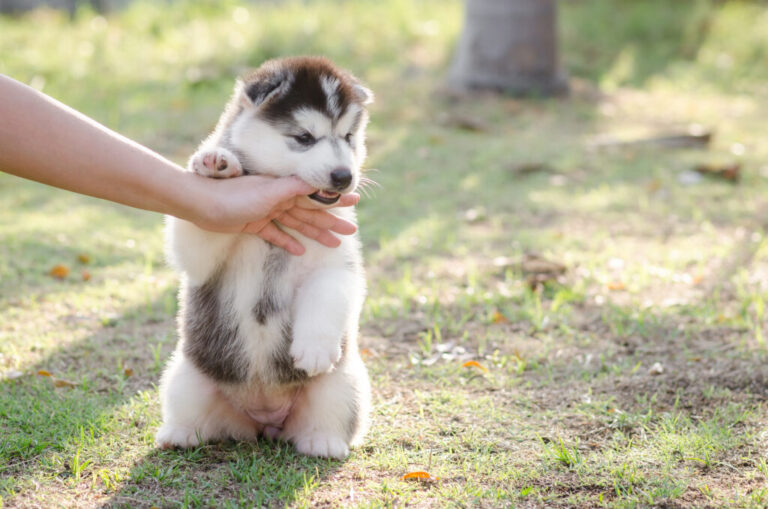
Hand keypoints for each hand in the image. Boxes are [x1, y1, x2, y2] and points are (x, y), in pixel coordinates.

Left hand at [190, 174, 359, 254]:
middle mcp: (278, 198)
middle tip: (351, 231)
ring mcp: (267, 212)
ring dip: (315, 234)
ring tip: (333, 245)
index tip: (354, 199)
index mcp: (284, 188)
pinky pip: (276, 235)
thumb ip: (295, 186)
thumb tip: (321, 180)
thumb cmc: (235, 195)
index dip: (334, 199)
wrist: (202, 203)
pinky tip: (300, 252)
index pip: (316, 194)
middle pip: (310, 212)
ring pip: (297, 225)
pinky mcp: (254, 224)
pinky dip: (288, 242)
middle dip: (331, 221)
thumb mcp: (270, 191)